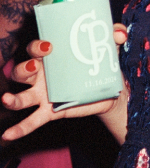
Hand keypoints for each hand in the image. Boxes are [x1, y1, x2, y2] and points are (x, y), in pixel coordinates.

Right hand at [2, 29, 127, 141]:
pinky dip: (19, 129)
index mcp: (52, 57)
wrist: (111, 92)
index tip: (48, 46)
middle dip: (22, 69)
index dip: (37, 46)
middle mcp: (42, 75)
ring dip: (12, 99)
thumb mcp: (108, 47)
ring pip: (21, 96)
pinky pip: (31, 121)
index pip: (36, 49)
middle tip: (33, 68)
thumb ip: (114, 35)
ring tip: (7, 100)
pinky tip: (7, 136)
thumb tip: (120, 32)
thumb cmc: (102, 64)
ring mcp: (43, 95)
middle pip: (21, 71)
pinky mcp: (50, 112)